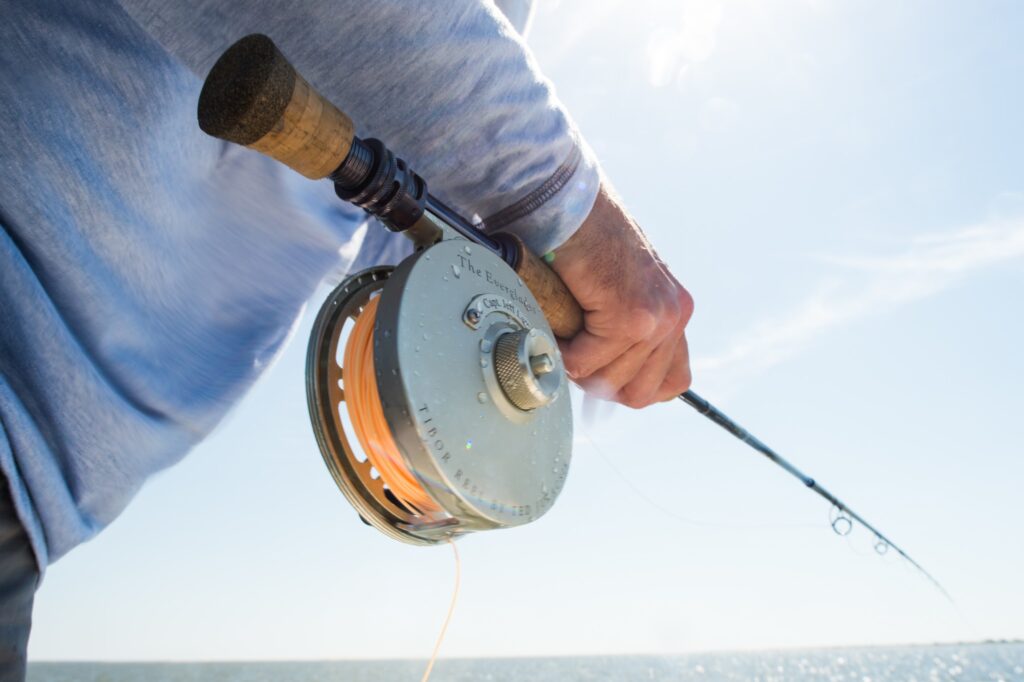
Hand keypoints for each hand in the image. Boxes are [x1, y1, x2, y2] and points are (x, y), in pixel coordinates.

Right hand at [550, 185, 692, 407]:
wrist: (570, 206)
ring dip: (578, 366)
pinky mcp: (630, 317)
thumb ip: (626, 333)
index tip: (601, 372)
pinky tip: (557, 324)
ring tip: (564, 332)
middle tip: (575, 354)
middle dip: (601, 383)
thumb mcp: (619, 293)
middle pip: (640, 393)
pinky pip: (587, 363)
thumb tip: (606, 385)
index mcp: (675, 311)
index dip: (631, 387)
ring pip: (610, 381)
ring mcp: (656, 318)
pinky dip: (563, 351)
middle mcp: (675, 315)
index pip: (672, 383)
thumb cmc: (583, 243)